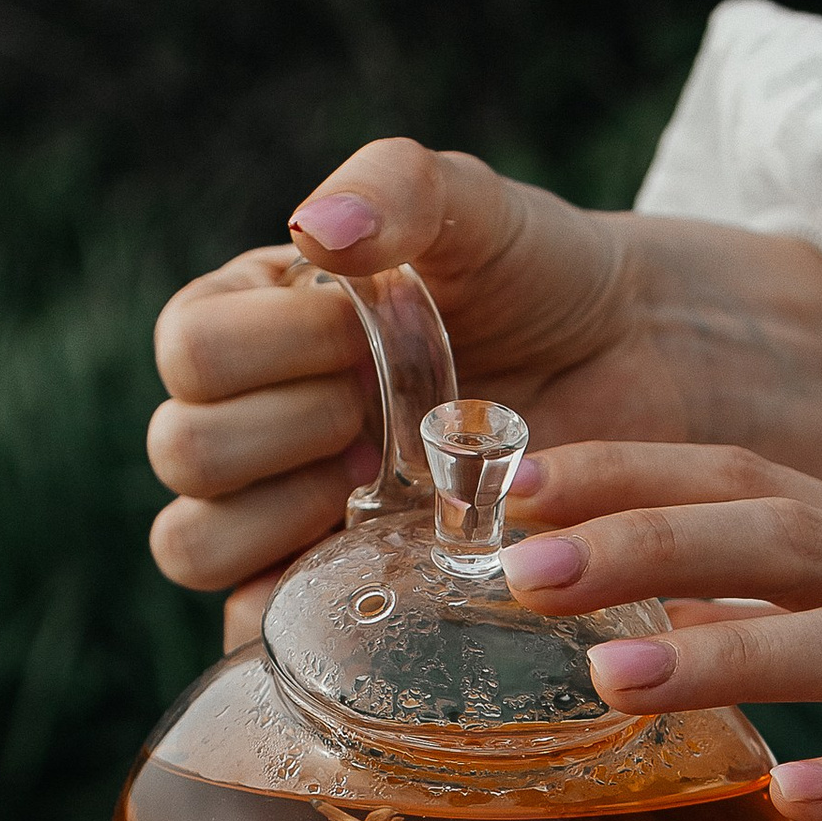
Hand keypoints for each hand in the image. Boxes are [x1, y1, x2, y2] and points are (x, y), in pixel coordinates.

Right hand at [146, 140, 821, 647]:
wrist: (637, 369)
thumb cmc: (542, 277)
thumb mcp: (475, 209)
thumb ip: (398, 188)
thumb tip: (316, 230)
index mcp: (253, 318)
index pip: (191, 350)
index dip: (276, 352)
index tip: (366, 339)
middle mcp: (250, 417)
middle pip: (184, 452)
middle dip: (292, 432)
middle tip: (388, 420)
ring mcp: (287, 514)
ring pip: (195, 546)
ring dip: (287, 519)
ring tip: (388, 488)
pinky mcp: (334, 594)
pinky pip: (261, 633)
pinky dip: (305, 614)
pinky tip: (387, 569)